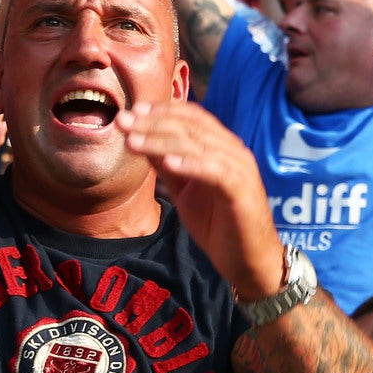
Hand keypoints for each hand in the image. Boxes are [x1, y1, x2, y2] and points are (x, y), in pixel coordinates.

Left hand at [116, 100, 281, 302]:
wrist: (249, 260)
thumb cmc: (219, 226)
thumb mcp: (185, 191)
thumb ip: (168, 166)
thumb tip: (141, 141)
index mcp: (222, 148)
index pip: (192, 118)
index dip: (162, 112)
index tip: (132, 112)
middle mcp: (233, 152)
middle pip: (191, 127)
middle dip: (153, 124)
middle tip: (123, 123)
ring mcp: (240, 170)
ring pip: (199, 146)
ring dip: (162, 142)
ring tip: (133, 142)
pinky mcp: (242, 191)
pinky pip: (215, 171)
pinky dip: (191, 165)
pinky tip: (167, 163)